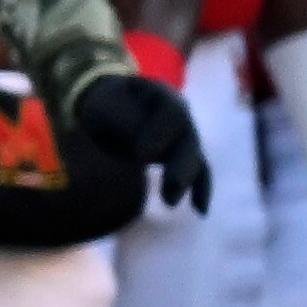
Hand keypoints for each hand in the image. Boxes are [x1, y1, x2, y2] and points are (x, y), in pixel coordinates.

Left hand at [75, 72, 210, 214]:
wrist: (110, 104)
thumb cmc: (106, 104)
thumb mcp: (108, 106)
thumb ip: (126, 123)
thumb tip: (146, 156)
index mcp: (161, 95)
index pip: (172, 113)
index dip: (160, 135)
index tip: (142, 157)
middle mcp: (180, 114)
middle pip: (188, 139)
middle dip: (180, 165)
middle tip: (171, 185)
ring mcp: (184, 135)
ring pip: (193, 158)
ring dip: (185, 182)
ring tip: (169, 203)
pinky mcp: (182, 155)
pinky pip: (197, 172)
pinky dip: (199, 190)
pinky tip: (200, 211)